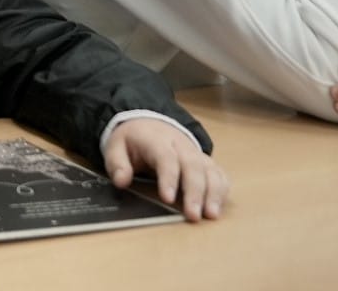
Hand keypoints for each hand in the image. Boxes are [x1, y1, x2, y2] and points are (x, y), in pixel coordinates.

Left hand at [102, 119, 227, 221]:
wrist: (149, 122)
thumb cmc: (133, 140)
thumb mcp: (115, 146)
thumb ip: (117, 164)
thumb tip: (121, 181)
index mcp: (156, 140)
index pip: (166, 158)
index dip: (168, 178)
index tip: (168, 199)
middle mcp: (180, 145)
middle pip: (192, 166)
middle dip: (195, 192)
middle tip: (193, 215)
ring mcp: (196, 153)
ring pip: (210, 170)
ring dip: (213, 193)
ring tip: (211, 215)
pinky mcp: (205, 162)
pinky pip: (218, 174)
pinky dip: (221, 189)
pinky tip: (218, 206)